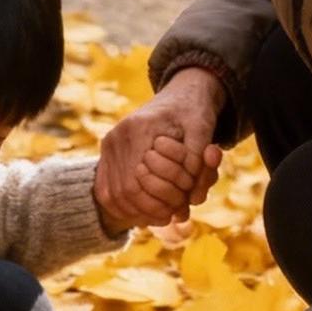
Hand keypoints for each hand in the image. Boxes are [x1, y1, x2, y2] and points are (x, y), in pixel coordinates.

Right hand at [95, 68, 225, 229]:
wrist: (181, 95)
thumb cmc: (194, 112)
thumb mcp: (204, 130)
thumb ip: (200, 163)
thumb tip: (193, 199)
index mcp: (138, 128)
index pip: (138, 181)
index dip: (158, 202)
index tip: (179, 209)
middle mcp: (117, 136)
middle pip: (124, 191)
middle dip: (149, 209)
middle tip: (171, 215)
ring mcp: (109, 145)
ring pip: (112, 194)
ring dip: (136, 211)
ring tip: (160, 215)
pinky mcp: (108, 152)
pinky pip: (107, 189)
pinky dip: (126, 206)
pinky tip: (145, 212)